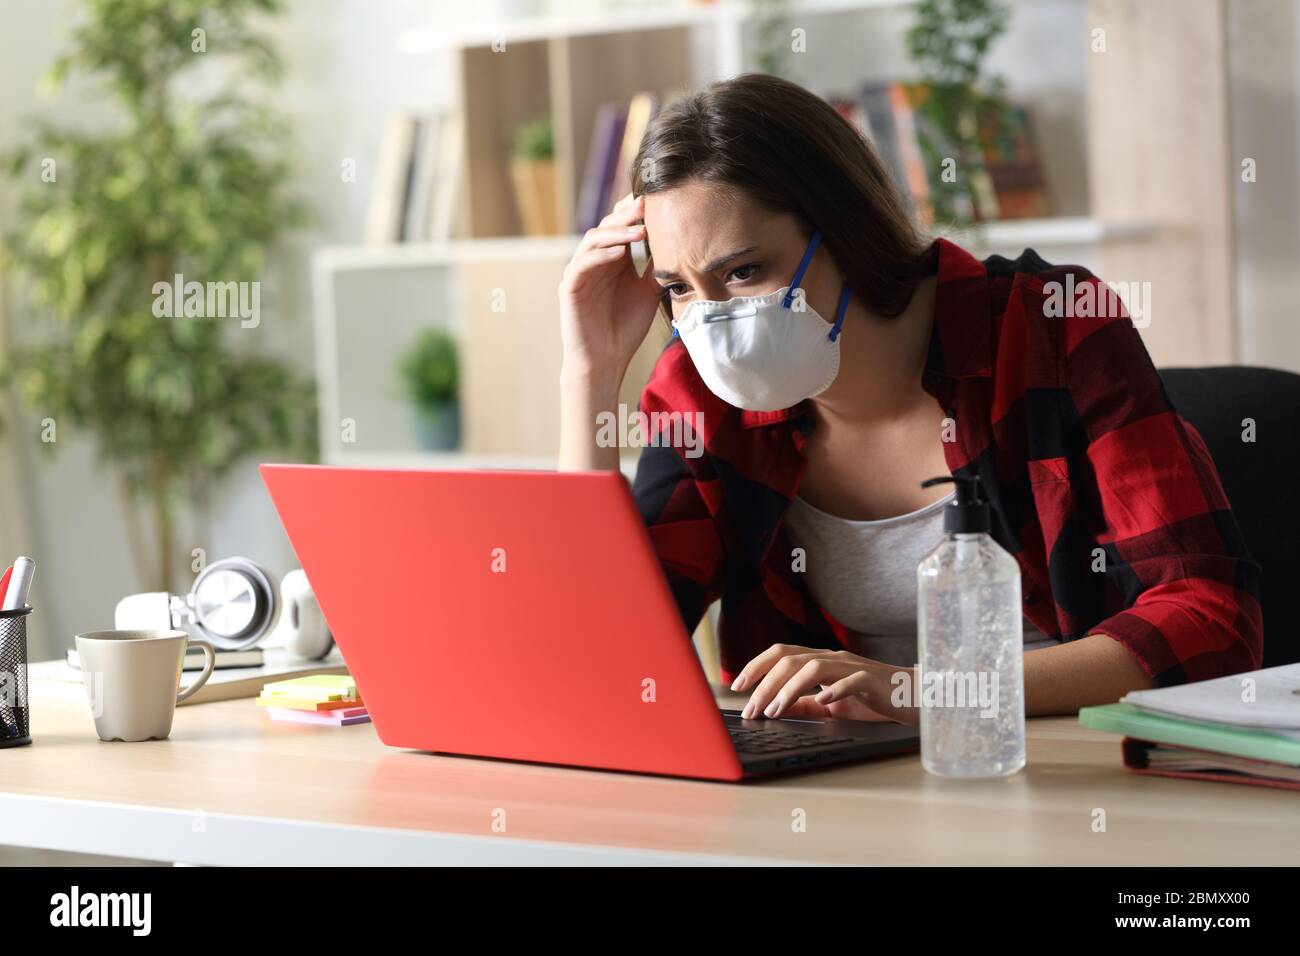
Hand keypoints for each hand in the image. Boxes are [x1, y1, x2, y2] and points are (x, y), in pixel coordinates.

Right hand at [558, 192, 662, 378]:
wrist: (606, 360)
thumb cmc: (625, 328)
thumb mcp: (649, 292)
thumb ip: (656, 268)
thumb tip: (679, 244)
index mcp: (613, 258)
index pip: (622, 226)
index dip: (636, 212)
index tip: (659, 201)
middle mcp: (595, 260)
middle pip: (607, 226)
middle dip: (627, 215)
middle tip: (647, 204)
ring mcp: (580, 272)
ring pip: (593, 241)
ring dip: (615, 233)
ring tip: (639, 230)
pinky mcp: (569, 288)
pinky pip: (581, 265)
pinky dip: (599, 256)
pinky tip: (618, 254)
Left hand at [730, 644, 919, 724]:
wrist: (916, 698)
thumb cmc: (874, 700)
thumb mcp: (833, 704)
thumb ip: (806, 703)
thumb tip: (775, 708)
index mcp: (821, 661)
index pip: (782, 653)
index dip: (757, 666)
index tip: (737, 686)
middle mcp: (834, 658)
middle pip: (791, 659)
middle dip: (765, 682)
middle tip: (751, 708)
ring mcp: (854, 667)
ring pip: (814, 666)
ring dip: (789, 689)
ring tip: (774, 710)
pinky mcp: (874, 681)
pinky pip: (852, 680)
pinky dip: (835, 689)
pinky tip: (822, 702)